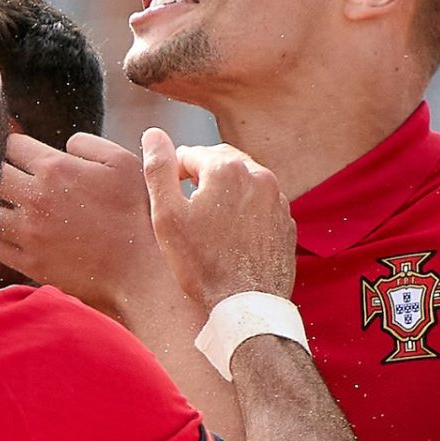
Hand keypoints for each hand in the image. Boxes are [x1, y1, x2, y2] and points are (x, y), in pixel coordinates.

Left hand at [0, 132, 170, 312]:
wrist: (140, 271)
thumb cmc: (136, 215)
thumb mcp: (123, 163)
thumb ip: (88, 143)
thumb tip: (65, 144)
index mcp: (55, 168)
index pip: (10, 145)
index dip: (16, 147)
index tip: (24, 157)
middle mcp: (34, 198)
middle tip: (12, 178)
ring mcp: (27, 232)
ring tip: (6, 204)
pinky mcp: (27, 261)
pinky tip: (5, 230)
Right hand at [142, 129, 296, 307]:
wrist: (245, 306)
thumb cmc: (202, 265)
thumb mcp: (166, 216)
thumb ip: (158, 169)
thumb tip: (153, 134)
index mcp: (227, 168)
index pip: (191, 154)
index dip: (174, 174)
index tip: (169, 200)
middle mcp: (258, 176)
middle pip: (220, 163)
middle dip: (201, 178)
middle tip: (186, 209)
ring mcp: (277, 199)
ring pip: (243, 182)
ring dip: (224, 193)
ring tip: (207, 224)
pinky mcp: (286, 222)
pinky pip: (261, 205)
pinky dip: (245, 211)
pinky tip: (231, 237)